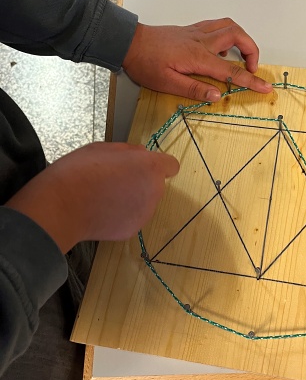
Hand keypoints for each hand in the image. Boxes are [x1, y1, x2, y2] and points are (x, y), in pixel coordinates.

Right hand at [5, 142, 178, 253]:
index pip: (171, 165)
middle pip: (155, 185)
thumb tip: (141, 154)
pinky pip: (131, 218)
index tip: (142, 167)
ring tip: (103, 197)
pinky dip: (120, 216)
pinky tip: (100, 212)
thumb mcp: (103, 148)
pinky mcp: (132, 230)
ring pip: (143, 202)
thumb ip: (129, 151)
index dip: (158, 165)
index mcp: (150, 167)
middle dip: (140, 182)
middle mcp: (154, 191)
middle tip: (113, 181)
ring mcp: (145, 214)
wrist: (62, 206)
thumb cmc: (80, 170)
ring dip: (131, 199)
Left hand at [122, 17, 272, 101]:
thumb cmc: (145, 63)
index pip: (231, 71)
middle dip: (252, 52)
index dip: (251, 80)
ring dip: (242, 39)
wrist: (129, 42)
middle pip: (238, 37)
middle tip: (252, 69)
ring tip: (243, 56)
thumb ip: (194, 90)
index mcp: (197, 57)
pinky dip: (228, 34)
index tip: (265, 87)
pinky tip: (223, 48)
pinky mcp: (192, 30)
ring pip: (229, 26)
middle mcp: (201, 41)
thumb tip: (217, 96)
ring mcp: (197, 32)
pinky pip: (217, 25)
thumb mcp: (167, 84)